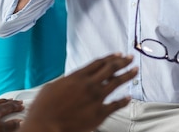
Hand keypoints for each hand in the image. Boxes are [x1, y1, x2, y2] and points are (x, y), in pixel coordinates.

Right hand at [21, 53, 137, 131]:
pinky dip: (123, 101)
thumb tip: (71, 80)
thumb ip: (67, 82)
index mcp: (77, 77)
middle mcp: (89, 84)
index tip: (118, 54)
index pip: (98, 63)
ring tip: (134, 70)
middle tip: (130, 58)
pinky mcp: (99, 114)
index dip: (110, 58)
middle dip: (122, 62)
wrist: (45, 124)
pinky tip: (128, 97)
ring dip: (127, 75)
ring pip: (116, 83)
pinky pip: (115, 105)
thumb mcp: (52, 86)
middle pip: (110, 69)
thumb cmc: (43, 107)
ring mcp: (95, 98)